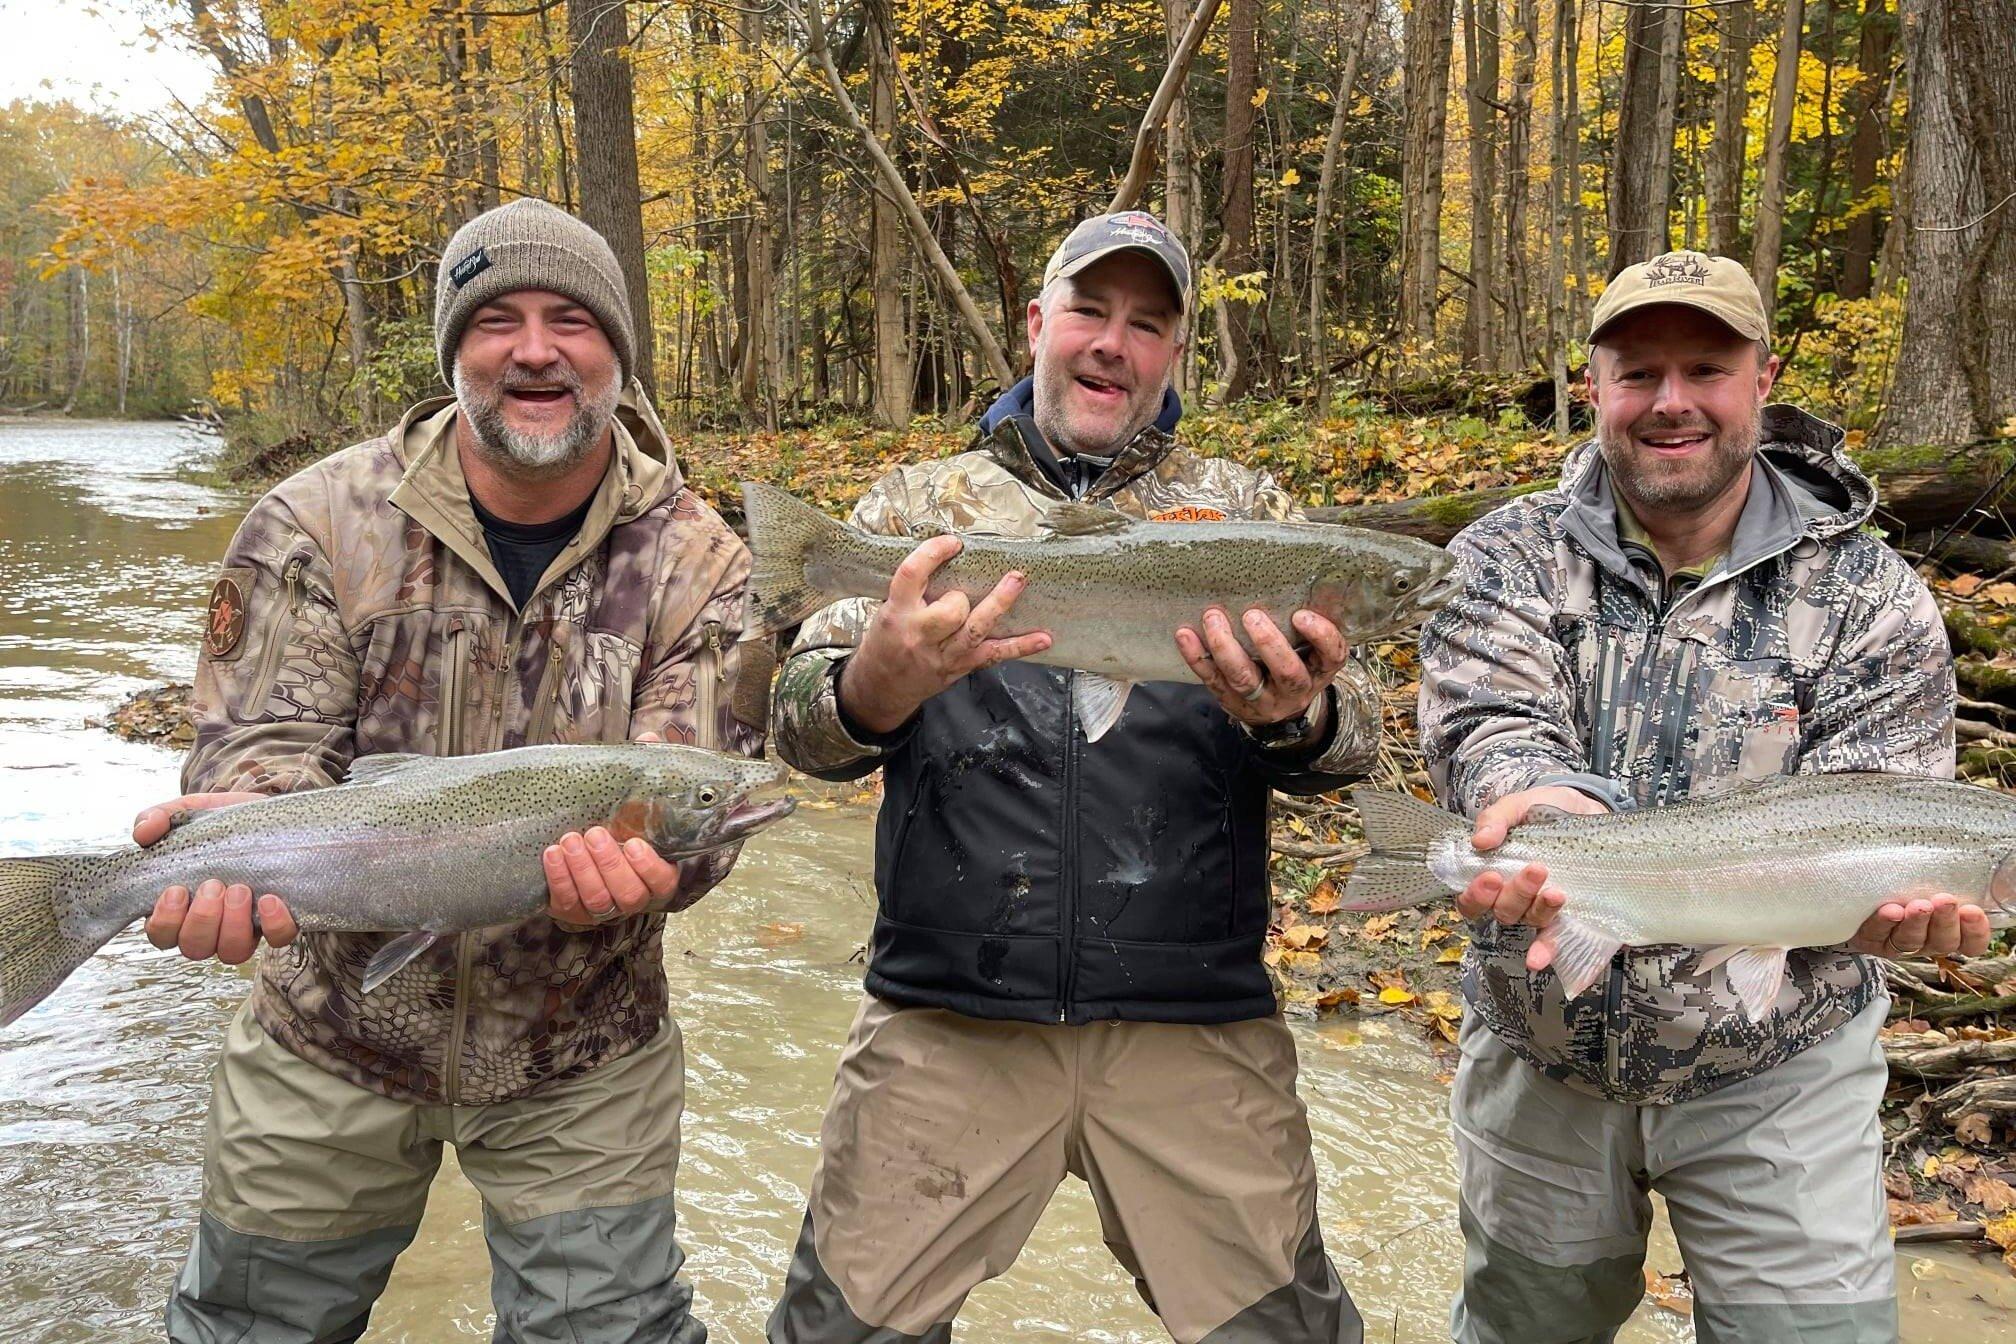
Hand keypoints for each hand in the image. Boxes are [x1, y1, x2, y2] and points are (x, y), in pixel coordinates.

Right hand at [136, 793, 297, 963]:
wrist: (267, 815)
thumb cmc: (218, 823)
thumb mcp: (186, 814)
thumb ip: (158, 818)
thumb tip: (143, 832)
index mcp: (178, 907)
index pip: (161, 935)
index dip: (166, 921)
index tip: (176, 890)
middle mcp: (209, 926)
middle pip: (195, 947)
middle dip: (202, 919)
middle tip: (213, 885)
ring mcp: (244, 927)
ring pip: (232, 951)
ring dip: (233, 925)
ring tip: (240, 889)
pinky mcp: (277, 921)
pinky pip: (278, 939)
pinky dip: (274, 925)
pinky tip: (271, 900)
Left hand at [543, 730, 678, 929]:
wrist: (579, 848)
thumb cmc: (615, 821)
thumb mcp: (631, 799)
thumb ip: (643, 773)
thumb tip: (648, 739)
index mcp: (655, 873)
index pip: (661, 881)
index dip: (648, 867)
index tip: (634, 842)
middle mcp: (632, 896)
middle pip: (628, 893)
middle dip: (609, 864)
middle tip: (594, 832)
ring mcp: (602, 907)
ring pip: (598, 900)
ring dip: (582, 870)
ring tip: (569, 840)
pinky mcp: (573, 910)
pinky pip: (567, 902)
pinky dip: (558, 878)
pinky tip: (551, 853)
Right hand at [838, 535, 1052, 733]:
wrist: (880, 688)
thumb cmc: (886, 642)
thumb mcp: (886, 611)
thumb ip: (913, 591)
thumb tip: (944, 558)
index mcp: (897, 613)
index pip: (911, 576)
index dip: (932, 554)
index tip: (952, 542)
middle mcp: (920, 635)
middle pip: (950, 610)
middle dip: (959, 597)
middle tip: (960, 593)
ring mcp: (943, 655)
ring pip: (975, 630)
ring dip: (999, 604)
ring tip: (1017, 581)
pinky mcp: (961, 667)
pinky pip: (994, 655)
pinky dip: (1021, 647)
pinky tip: (1043, 639)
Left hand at [1175, 608, 1348, 728]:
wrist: (1279, 713)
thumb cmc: (1295, 664)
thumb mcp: (1311, 651)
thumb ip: (1306, 626)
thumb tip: (1291, 573)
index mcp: (1319, 670)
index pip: (1332, 655)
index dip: (1320, 636)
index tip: (1301, 615)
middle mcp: (1295, 689)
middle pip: (1286, 672)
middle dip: (1269, 644)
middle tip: (1252, 616)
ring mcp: (1262, 699)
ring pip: (1244, 679)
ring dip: (1226, 647)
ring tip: (1213, 618)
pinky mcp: (1231, 700)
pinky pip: (1212, 680)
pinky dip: (1197, 657)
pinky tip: (1185, 635)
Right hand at [1455, 786, 1610, 971]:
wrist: (1589, 810)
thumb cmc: (1545, 811)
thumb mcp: (1519, 805)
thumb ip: (1496, 818)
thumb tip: (1479, 840)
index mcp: (1494, 874)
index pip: (1473, 899)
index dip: (1476, 895)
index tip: (1491, 877)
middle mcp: (1513, 898)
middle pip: (1503, 911)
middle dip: (1516, 894)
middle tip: (1536, 869)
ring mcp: (1541, 909)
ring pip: (1530, 921)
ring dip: (1540, 910)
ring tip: (1557, 892)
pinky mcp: (1569, 916)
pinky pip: (1556, 939)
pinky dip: (1547, 951)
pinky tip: (1540, 959)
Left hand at [1847, 893, 1992, 959]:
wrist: (1859, 896)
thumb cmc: (1908, 885)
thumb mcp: (1931, 882)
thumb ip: (1952, 881)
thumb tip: (1979, 868)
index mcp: (1948, 932)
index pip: (1971, 942)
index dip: (1975, 931)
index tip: (1973, 911)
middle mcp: (1926, 941)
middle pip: (1943, 941)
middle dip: (1945, 921)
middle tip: (1945, 901)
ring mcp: (1898, 944)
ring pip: (1911, 941)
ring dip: (1916, 923)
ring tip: (1918, 906)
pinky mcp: (1871, 940)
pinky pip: (1878, 935)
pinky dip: (1884, 923)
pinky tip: (1890, 911)